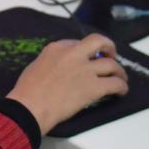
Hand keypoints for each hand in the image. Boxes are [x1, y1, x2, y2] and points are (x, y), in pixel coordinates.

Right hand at [7, 34, 127, 135]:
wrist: (30, 106)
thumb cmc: (26, 90)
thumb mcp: (36, 66)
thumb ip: (50, 62)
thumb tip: (59, 69)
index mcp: (56, 48)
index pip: (76, 43)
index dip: (84, 51)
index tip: (87, 57)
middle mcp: (73, 54)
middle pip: (98, 41)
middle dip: (108, 47)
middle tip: (111, 55)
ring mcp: (85, 70)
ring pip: (112, 64)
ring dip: (118, 71)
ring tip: (119, 78)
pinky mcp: (94, 86)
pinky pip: (116, 84)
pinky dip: (121, 87)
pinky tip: (120, 92)